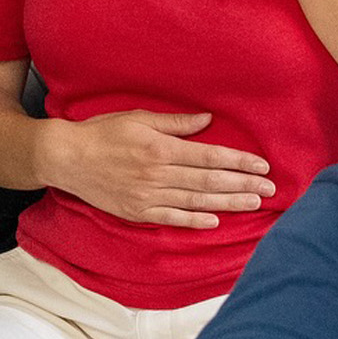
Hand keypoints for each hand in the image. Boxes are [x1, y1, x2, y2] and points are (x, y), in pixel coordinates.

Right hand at [40, 110, 273, 228]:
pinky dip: (194, 221)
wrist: (67, 159)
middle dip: (243, 185)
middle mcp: (157, 174)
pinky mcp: (137, 212)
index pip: (209, 157)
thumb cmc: (102, 132)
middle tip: (271, 190)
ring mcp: (147, 196)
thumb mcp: (138, 117)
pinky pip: (171, 219)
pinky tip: (215, 221)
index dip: (239, 162)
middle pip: (209, 182)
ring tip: (253, 204)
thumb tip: (207, 120)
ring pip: (196, 202)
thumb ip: (175, 123)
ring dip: (228, 204)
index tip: (262, 166)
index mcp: (160, 148)